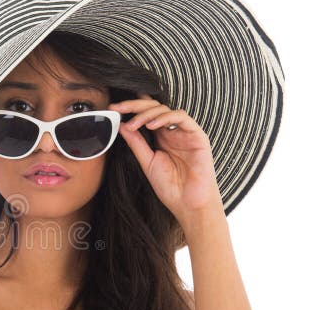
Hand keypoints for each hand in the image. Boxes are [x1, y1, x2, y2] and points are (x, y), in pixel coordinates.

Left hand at [108, 92, 223, 224]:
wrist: (188, 204)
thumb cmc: (170, 187)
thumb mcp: (147, 162)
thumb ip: (136, 143)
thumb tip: (121, 126)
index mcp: (160, 137)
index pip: (145, 115)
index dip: (130, 109)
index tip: (113, 110)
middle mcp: (172, 132)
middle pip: (153, 108)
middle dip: (134, 105)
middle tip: (118, 108)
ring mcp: (185, 132)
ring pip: (165, 109)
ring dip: (146, 113)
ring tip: (134, 123)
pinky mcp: (197, 135)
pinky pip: (181, 117)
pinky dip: (165, 117)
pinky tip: (151, 125)